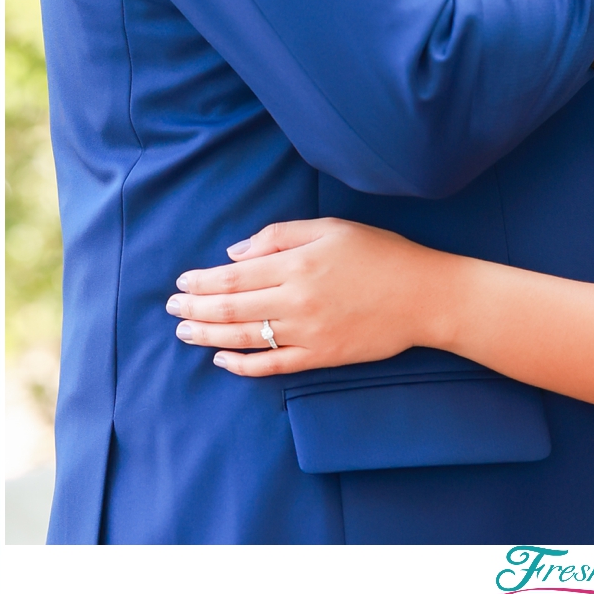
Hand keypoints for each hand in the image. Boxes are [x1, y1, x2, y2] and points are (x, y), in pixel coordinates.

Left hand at [165, 218, 441, 376]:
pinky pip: (271, 365)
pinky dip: (242, 365)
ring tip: (185, 333)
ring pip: (244, 338)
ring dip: (208, 336)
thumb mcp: (332, 228)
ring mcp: (306, 333)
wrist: (422, 295)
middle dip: (196, 309)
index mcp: (298, 263)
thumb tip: (235, 253)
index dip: (202, 282)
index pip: (234, 276)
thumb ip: (280, 235)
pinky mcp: (319, 356)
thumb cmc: (380, 253)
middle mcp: (296, 301)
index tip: (181, 282)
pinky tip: (222, 361)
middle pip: (232, 309)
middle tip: (171, 309)